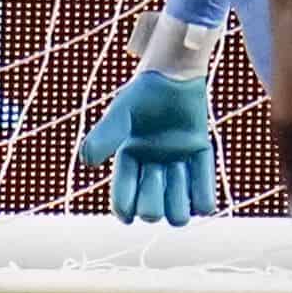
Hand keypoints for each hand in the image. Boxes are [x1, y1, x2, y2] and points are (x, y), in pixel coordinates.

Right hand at [74, 66, 216, 227]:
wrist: (175, 75)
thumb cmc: (143, 93)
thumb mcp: (120, 115)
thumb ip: (104, 136)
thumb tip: (86, 162)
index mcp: (128, 160)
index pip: (124, 199)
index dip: (124, 210)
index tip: (127, 217)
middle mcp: (152, 169)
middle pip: (152, 212)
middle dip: (152, 198)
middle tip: (155, 169)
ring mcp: (178, 166)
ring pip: (178, 213)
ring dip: (177, 197)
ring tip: (177, 169)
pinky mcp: (201, 159)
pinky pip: (205, 198)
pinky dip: (203, 200)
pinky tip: (201, 198)